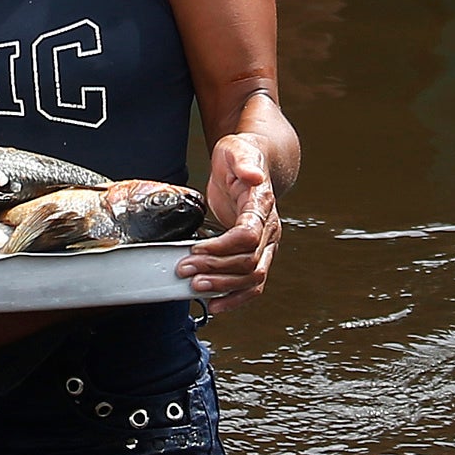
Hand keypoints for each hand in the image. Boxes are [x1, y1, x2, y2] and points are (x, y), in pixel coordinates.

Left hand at [181, 133, 279, 316]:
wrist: (255, 161)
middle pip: (248, 262)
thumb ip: (244, 162)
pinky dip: (236, 297)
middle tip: (184, 270)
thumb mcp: (237, 150)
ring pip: (253, 277)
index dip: (221, 248)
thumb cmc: (243, 155)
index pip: (248, 236)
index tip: (195, 249)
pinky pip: (253, 282)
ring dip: (223, 287)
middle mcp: (269, 228)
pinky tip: (216, 304)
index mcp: (262, 205)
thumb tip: (254, 176)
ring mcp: (265, 243)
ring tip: (195, 287)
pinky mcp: (255, 251)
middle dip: (215, 270)